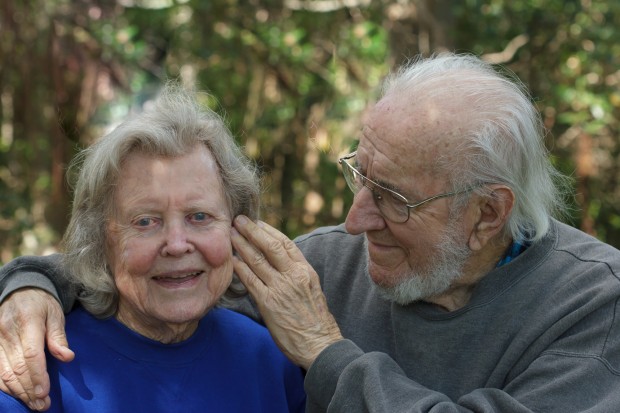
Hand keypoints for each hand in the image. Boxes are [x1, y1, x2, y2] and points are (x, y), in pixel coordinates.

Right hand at [0, 289, 73, 410]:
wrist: (20, 290)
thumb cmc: (42, 304)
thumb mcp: (56, 314)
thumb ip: (59, 337)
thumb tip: (67, 357)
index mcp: (28, 321)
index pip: (31, 354)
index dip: (38, 376)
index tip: (45, 392)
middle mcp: (8, 332)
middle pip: (17, 367)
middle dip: (30, 389)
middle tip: (43, 405)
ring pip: (4, 372)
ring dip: (18, 391)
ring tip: (34, 403)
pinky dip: (4, 385)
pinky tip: (17, 394)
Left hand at [231, 216, 342, 369]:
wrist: (319, 344)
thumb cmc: (316, 320)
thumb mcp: (312, 289)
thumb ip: (297, 275)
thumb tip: (281, 264)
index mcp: (305, 271)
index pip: (286, 243)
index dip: (270, 230)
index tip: (258, 222)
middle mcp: (293, 276)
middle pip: (270, 246)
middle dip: (253, 231)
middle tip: (239, 220)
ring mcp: (280, 288)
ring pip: (258, 260)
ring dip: (242, 245)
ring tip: (231, 235)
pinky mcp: (269, 303)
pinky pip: (251, 280)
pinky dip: (240, 268)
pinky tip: (232, 260)